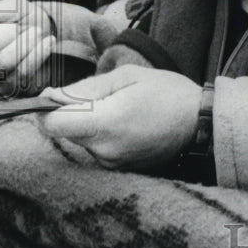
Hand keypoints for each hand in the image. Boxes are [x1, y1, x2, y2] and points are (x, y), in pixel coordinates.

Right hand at [0, 0, 55, 98]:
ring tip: (37, 32)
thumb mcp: (8, 7)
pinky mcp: (11, 90)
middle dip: (6, 34)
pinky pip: (21, 74)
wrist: (47, 32)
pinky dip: (39, 53)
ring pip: (2, 63)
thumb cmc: (22, 19)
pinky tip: (47, 42)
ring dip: (26, 43)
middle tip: (22, 26)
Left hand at [42, 65, 201, 171]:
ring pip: (82, 140)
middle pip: (66, 132)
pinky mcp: (119, 169)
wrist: (202, 124)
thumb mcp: (127, 77)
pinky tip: (128, 124)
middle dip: (73, 113)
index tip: (54, 97)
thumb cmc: (168, 94)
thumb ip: (86, 88)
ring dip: (91, 124)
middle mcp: (105, 150)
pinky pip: (98, 149)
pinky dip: (104, 136)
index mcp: (106, 123)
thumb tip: (51, 96)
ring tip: (122, 110)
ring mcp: (112, 164)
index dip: (46, 109)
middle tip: (104, 96)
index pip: (52, 125)